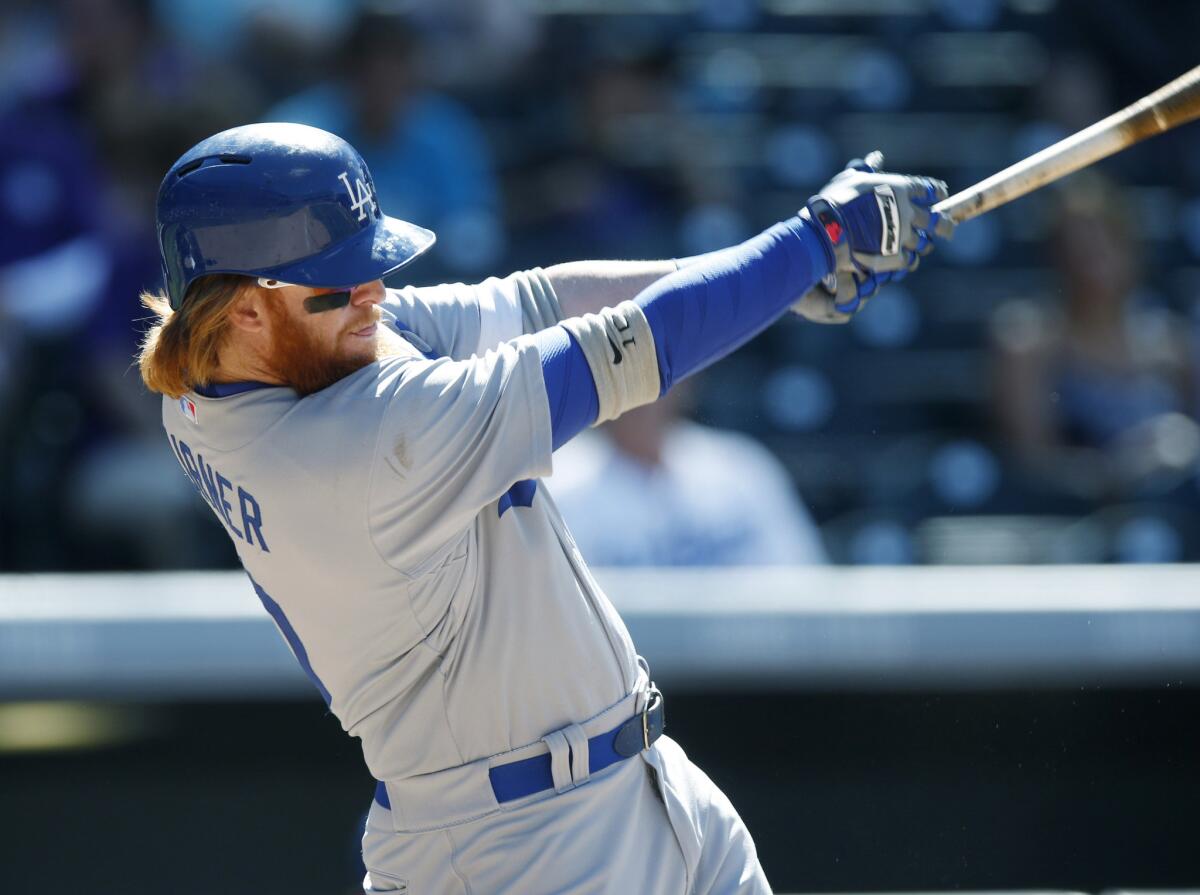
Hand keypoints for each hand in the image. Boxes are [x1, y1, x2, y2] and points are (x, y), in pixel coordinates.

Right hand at [792, 152, 953, 323]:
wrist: (830, 230)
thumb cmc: (838, 200)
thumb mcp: (851, 178)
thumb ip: (868, 170)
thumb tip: (877, 157)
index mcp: (899, 189)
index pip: (927, 188)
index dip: (936, 192)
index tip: (941, 195)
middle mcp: (906, 212)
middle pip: (935, 219)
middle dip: (944, 224)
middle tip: (948, 228)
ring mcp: (901, 236)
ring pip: (922, 243)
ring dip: (924, 244)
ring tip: (924, 245)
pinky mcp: (893, 257)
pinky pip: (908, 261)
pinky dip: (908, 261)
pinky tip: (907, 261)